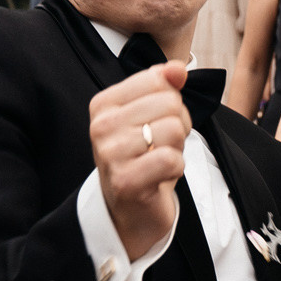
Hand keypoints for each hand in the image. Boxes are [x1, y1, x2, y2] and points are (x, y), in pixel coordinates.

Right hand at [89, 63, 191, 262]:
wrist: (128, 212)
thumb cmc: (141, 159)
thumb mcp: (150, 115)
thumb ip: (163, 85)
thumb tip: (177, 69)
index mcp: (103, 104)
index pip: (157, 79)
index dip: (171, 101)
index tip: (156, 122)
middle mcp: (101, 126)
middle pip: (170, 103)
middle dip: (178, 126)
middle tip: (160, 146)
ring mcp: (111, 154)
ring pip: (174, 130)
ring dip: (177, 149)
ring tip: (158, 161)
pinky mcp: (125, 181)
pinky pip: (172, 159)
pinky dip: (176, 169)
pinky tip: (160, 177)